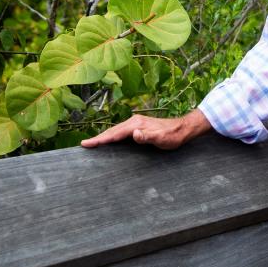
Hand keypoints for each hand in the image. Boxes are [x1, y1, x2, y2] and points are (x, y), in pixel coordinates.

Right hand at [80, 109, 211, 149]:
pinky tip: (109, 140)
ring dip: (104, 136)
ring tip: (92, 143)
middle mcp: (134, 121)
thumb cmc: (173, 136)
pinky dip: (112, 136)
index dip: (100, 139)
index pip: (115, 133)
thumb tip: (134, 134)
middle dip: (98, 138)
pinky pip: (121, 132)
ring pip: (116, 131)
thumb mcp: (162, 139)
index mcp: (136, 124)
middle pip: (112, 131)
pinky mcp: (139, 126)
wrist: (183, 128)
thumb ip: (148, 137)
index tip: (86, 144)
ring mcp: (136, 123)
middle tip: (84, 144)